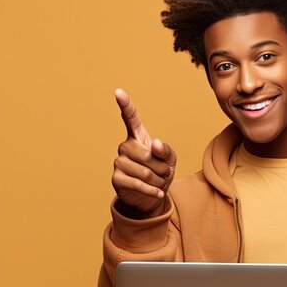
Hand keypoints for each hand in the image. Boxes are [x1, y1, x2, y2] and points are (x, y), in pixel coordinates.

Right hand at [111, 88, 176, 216]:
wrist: (151, 195)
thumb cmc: (160, 172)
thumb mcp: (170, 159)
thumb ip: (165, 150)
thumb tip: (154, 144)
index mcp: (137, 136)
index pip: (131, 118)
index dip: (125, 105)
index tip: (118, 92)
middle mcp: (125, 146)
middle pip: (148, 156)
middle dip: (162, 168)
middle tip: (163, 173)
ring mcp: (119, 162)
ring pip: (145, 172)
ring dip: (159, 180)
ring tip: (158, 182)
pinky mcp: (117, 179)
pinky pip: (138, 184)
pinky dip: (152, 190)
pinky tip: (158, 193)